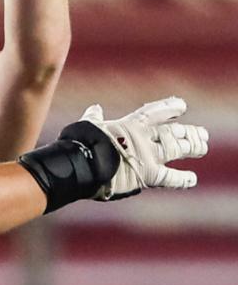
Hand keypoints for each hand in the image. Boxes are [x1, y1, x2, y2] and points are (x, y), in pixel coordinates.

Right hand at [81, 96, 208, 199]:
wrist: (82, 163)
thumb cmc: (81, 143)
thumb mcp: (87, 126)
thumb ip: (94, 118)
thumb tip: (95, 107)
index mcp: (128, 125)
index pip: (153, 113)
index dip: (169, 108)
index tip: (182, 105)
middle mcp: (143, 139)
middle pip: (171, 132)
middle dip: (187, 132)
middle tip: (202, 133)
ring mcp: (148, 156)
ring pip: (176, 149)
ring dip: (192, 147)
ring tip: (202, 147)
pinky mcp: (148, 175)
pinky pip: (170, 177)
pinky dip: (182, 179)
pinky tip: (193, 179)